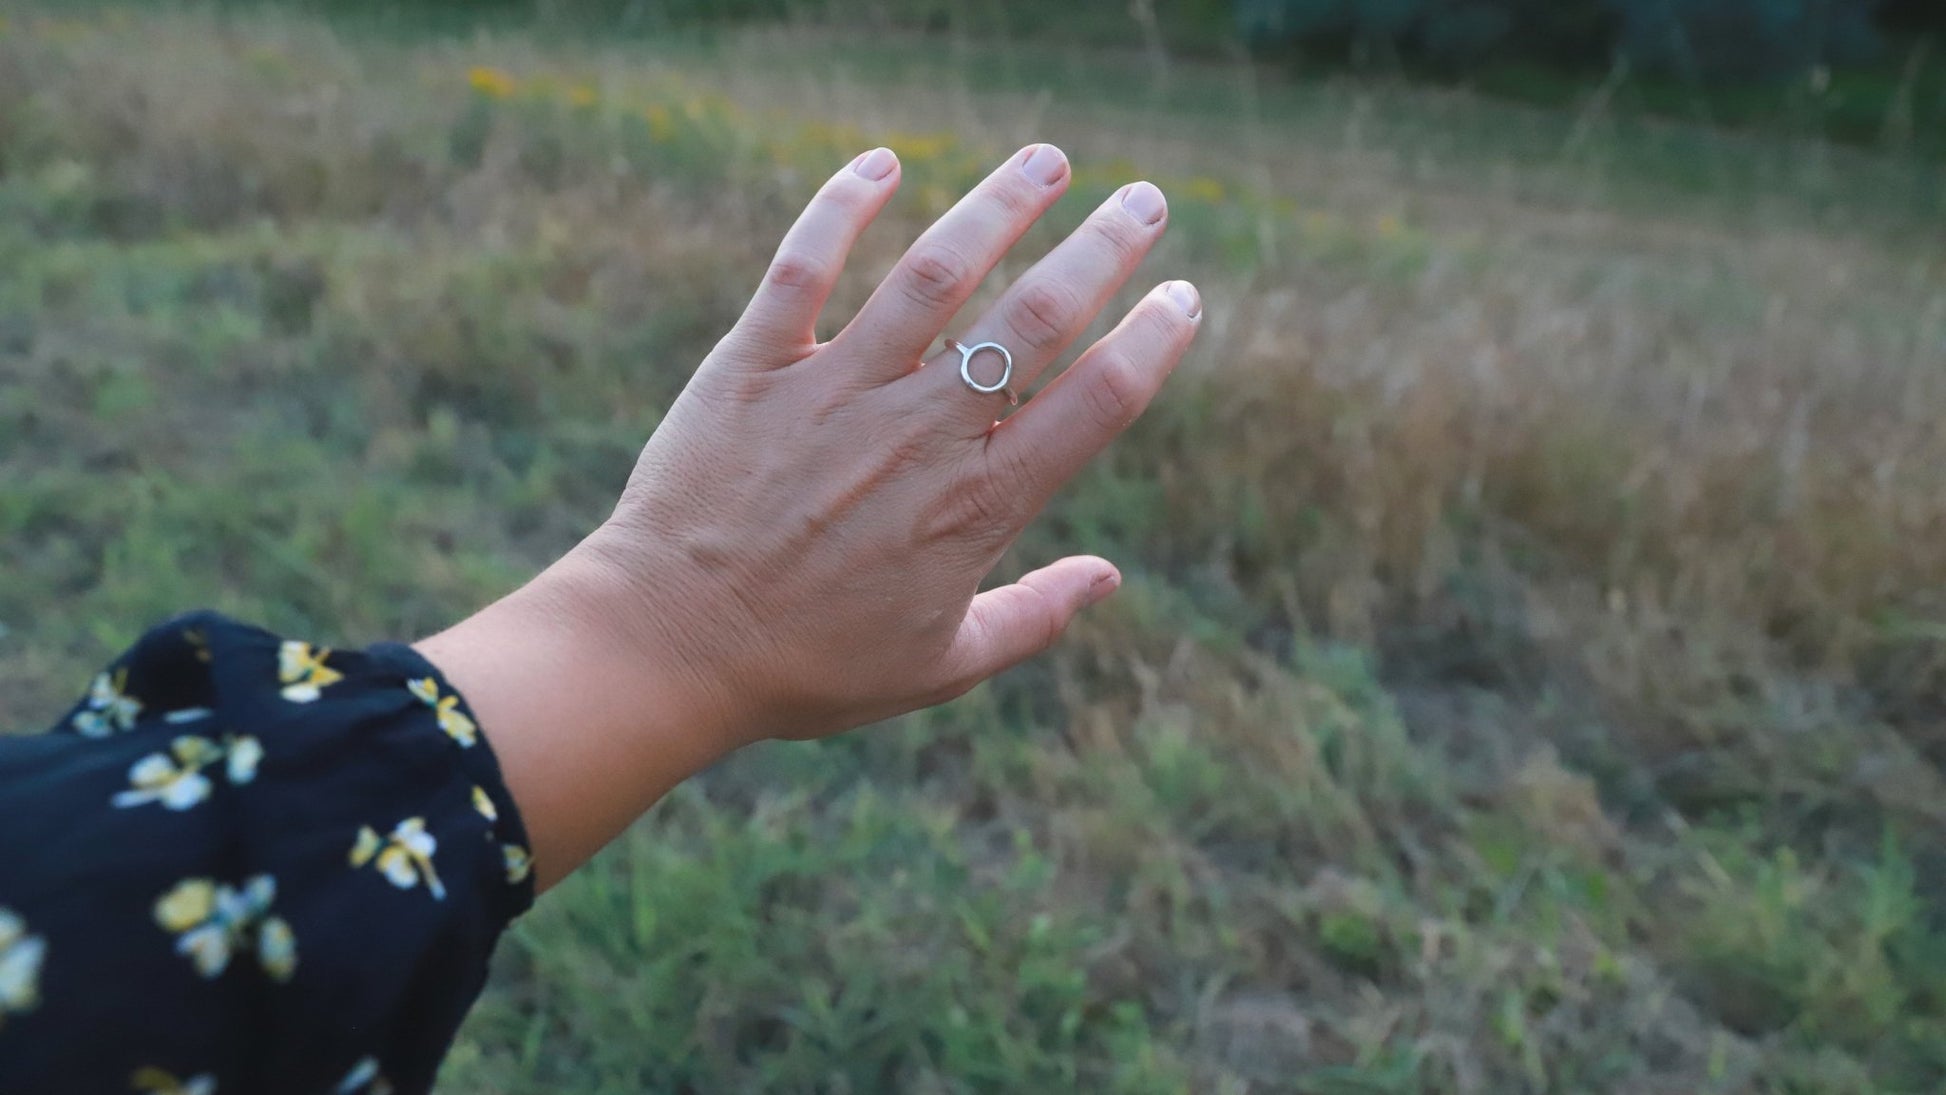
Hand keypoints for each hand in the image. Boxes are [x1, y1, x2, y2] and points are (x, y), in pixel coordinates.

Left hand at [418, 144, 1201, 886]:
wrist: (669, 648)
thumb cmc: (807, 669)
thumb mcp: (940, 667)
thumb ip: (1033, 618)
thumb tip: (1110, 579)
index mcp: (976, 505)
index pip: (1095, 402)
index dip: (1153, 340)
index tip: (1183, 296)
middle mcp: (918, 432)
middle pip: (1036, 317)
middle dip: (1104, 247)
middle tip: (1146, 198)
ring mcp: (836, 390)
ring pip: (936, 271)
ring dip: (999, 204)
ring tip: (1045, 159)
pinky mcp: (755, 365)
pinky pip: (805, 265)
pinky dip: (841, 206)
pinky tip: (881, 162)